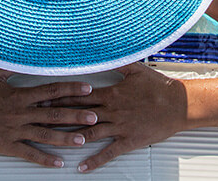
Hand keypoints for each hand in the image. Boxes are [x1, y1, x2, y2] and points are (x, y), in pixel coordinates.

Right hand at [0, 67, 99, 167]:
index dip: (71, 89)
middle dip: (76, 115)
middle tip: (95, 117)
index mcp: (19, 94)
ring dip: (65, 138)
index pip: (51, 90)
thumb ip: (11, 66)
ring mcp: (14, 129)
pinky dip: (45, 159)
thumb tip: (22, 53)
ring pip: (45, 134)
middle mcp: (20, 112)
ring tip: (83, 140)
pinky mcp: (7, 145)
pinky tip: (59, 163)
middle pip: (54, 113)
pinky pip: (29, 153)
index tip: (88, 89)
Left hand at [49, 63, 188, 172]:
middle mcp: (111, 111)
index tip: (44, 98)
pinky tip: (82, 167)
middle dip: (57, 116)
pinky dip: (95, 160)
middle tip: (38, 118)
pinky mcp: (128, 140)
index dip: (60, 97)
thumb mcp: (136, 69)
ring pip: (89, 134)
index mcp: (111, 94)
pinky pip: (109, 152)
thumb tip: (103, 50)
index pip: (79, 96)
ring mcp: (119, 127)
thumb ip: (117, 61)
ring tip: (53, 142)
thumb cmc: (159, 88)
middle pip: (78, 114)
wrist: (178, 105)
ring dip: (70, 138)